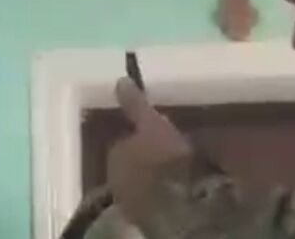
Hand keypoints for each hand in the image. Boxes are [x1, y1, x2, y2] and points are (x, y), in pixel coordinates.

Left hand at [107, 77, 191, 226]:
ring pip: (141, 180)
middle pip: (130, 161)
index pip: (124, 141)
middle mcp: (115, 177)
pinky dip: (162, 190)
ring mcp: (129, 199)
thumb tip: (121, 79)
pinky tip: (179, 187)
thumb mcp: (152, 124)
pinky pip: (153, 197)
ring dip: (154, 174)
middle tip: (169, 151)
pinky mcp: (146, 215)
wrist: (177, 201)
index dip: (140, 137)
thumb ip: (136, 105)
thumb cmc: (163, 158)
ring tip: (178, 169)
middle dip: (146, 156)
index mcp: (116, 152)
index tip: (158, 135)